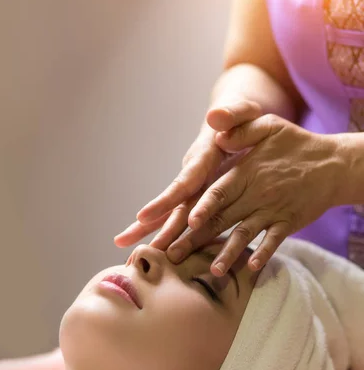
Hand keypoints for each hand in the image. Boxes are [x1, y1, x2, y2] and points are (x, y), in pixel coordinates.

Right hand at [114, 101, 261, 247]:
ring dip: (152, 236)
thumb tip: (214, 115)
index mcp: (202, 159)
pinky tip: (163, 257)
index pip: (182, 183)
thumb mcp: (244, 112)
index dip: (165, 201)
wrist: (239, 123)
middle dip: (148, 226)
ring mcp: (195, 190)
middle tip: (125, 245)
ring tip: (129, 256)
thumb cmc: (244, 118)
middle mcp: (193, 177)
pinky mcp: (201, 198)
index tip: (143, 216)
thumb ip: (234, 114)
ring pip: (172, 216)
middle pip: (169, 206)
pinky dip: (174, 238)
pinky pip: (187, 221)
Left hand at [165, 115, 341, 274]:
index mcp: (247, 173)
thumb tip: (216, 133)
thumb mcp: (269, 126)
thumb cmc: (296, 143)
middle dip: (196, 239)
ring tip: (213, 271)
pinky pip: (274, 241)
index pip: (219, 192)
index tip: (187, 223)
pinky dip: (264, 254)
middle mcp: (257, 194)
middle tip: (174, 255)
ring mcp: (272, 211)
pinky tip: (252, 268)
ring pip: (245, 235)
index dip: (203, 207)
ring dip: (228, 254)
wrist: (334, 164)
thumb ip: (241, 128)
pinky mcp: (288, 223)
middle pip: (222, 219)